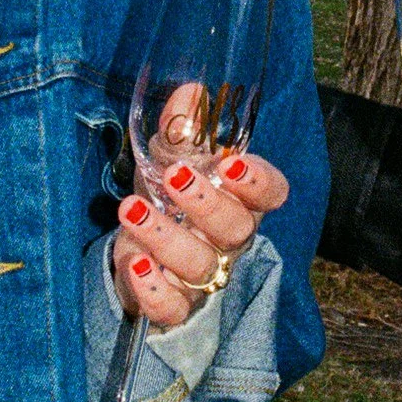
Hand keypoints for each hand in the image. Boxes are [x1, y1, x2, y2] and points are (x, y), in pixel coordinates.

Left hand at [112, 146, 290, 330]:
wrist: (138, 249)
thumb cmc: (167, 199)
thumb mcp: (170, 158)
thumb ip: (182, 129)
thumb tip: (191, 91)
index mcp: (240, 200)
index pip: (271, 193)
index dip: (258, 182)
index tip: (232, 164)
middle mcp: (229, 241)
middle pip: (237, 229)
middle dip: (208, 203)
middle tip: (175, 177)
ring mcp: (203, 276)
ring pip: (199, 265)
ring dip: (165, 237)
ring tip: (130, 209)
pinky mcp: (174, 306)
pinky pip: (174, 309)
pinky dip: (155, 291)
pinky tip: (135, 264)